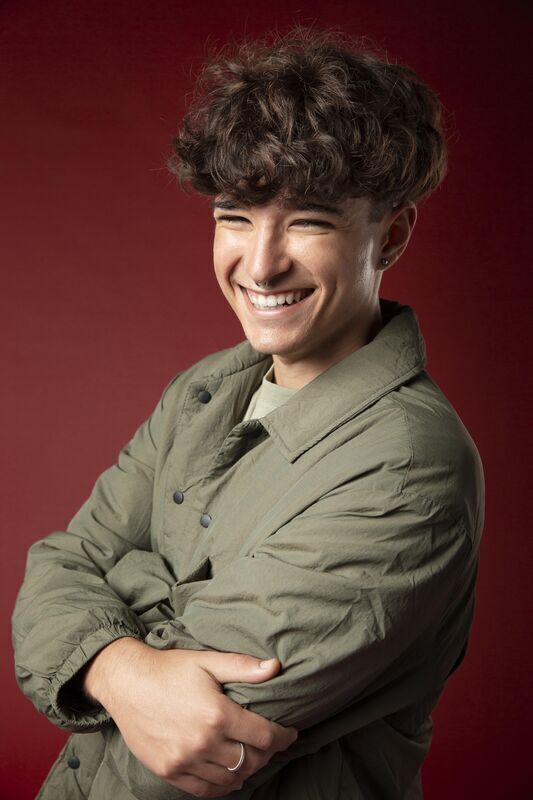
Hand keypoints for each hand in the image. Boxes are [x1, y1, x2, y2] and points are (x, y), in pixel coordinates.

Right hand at [83, 638, 297, 796]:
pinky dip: (221, 786)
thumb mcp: (208, 661)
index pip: (264, 736)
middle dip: (267, 753)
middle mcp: (203, 742)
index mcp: (217, 714)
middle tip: (269, 743)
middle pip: (251, 760)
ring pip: (230, 778)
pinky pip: (204, 790)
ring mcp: (185, 761)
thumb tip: (275, 667)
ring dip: (246, 770)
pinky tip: (227, 774)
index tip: (289, 734)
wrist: (126, 682)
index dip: (283, 737)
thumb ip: (243, 667)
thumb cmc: (169, 669)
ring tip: (250, 757)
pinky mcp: (169, 771)